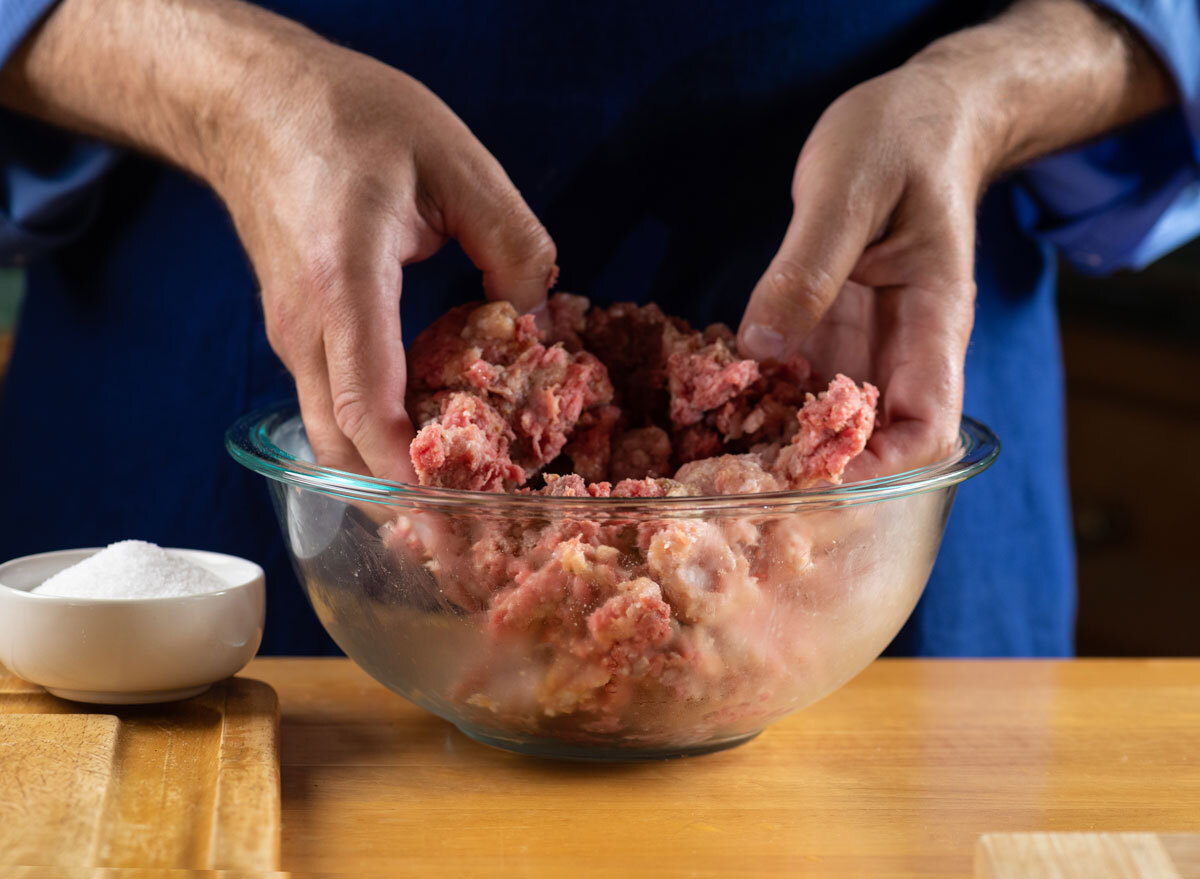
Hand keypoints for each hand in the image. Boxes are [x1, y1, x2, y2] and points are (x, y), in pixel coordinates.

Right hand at [215, 44, 555, 481]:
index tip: (453, 514)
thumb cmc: (347, 117)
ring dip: (384, 475)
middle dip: (397, 499)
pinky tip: (424, 439)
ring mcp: (291, 334)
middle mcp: (305, 325)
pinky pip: (329, 405)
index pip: (366, 404)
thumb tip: (539, 312)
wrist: (251, 101)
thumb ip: (511, 239)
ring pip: (329, 435)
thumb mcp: (454, 159)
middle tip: (463, 535)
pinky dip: (373, 438)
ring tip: (449, 503)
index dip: (407, 471)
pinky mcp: (296, 331)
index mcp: (344, 283)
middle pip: (340, 444)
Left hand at [737, 63, 978, 478]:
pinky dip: (759, 394)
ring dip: (778, 439)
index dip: (879, 467)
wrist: (917, 116)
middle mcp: (901, 348)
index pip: (927, 428)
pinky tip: (713, 398)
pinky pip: (796, 378)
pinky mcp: (829, 328)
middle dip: (815, 468)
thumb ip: (806, 269)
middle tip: (741, 477)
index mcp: (933, 323)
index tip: (813, 477)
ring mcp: (863, 342)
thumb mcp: (847, 192)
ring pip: (827, 417)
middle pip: (873, 439)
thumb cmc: (900, 142)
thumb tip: (763, 347)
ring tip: (714, 452)